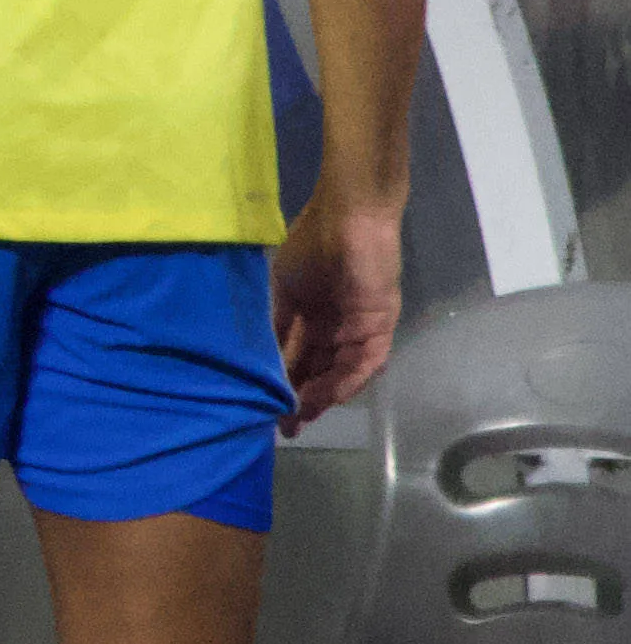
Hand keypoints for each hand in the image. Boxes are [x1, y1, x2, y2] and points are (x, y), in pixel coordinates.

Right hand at [270, 196, 403, 428]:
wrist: (349, 217)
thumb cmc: (312, 244)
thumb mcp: (283, 289)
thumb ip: (278, 325)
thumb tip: (264, 360)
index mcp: (311, 319)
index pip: (297, 359)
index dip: (283, 384)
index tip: (267, 410)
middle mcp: (336, 329)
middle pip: (319, 372)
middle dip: (303, 400)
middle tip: (286, 426)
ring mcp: (359, 329)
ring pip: (341, 372)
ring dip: (323, 395)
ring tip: (301, 414)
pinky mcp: (380, 325)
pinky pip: (365, 361)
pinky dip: (347, 380)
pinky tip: (326, 395)